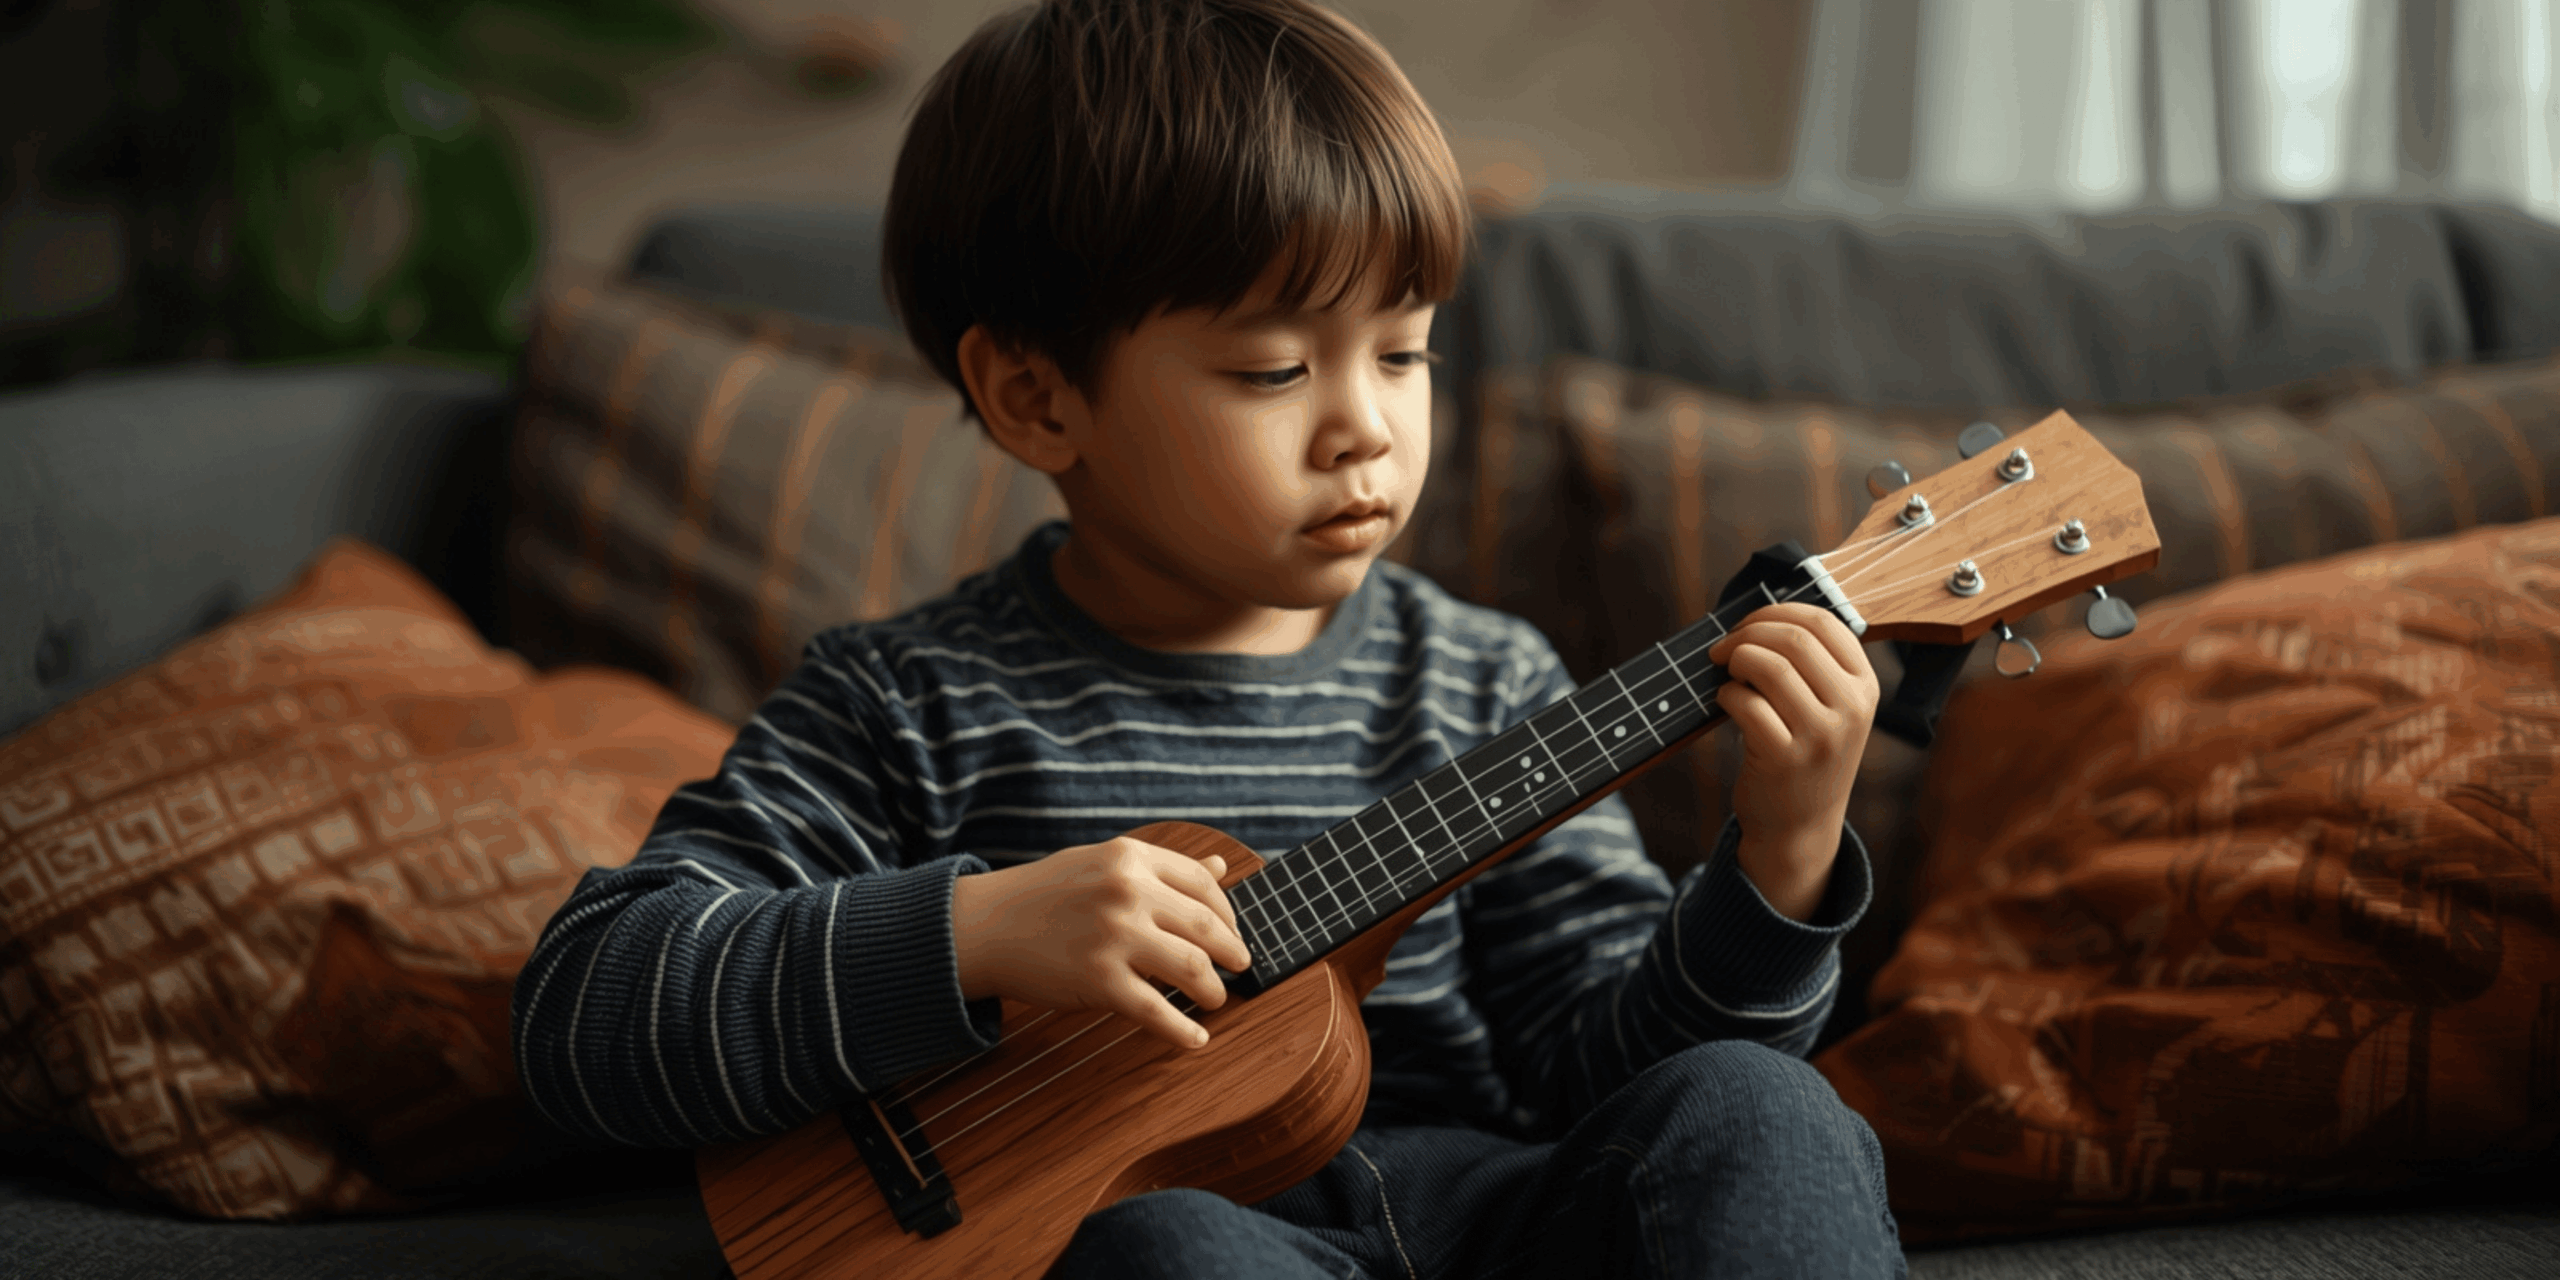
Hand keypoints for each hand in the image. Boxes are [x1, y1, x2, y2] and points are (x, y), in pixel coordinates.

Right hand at [949, 837, 1250, 1048]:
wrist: (983, 926)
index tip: (1231, 933)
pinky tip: (1195, 1038)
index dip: (1229, 914)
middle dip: (1232, 953)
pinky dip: (1184, 1030)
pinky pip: (1158, 1013)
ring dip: (1214, 991)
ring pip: (1193, 969)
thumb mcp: (1103, 864)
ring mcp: (1114, 937)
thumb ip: (1162, 869)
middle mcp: (1127, 892)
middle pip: (1207, 927)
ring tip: (1215, 999)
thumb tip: (1223, 868)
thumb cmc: (1044, 895)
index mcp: (1130, 858)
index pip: (1205, 884)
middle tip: (1238, 968)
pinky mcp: (1099, 982)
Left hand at [1704, 601, 1879, 920]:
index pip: (1824, 623)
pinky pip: (1746, 703)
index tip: (1748, 624)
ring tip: (1725, 672)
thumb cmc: (1804, 752)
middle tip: (1723, 648)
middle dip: (1747, 633)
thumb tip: (1759, 615)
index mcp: (1865, 687)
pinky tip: (1726, 703)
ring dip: (1735, 660)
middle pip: (1793, 639)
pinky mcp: (1785, 759)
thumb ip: (1810, 664)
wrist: (1800, 824)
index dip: (1776, 612)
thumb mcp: (1829, 708)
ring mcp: (1821, 736)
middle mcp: (1851, 709)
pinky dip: (1727, 694)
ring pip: (1770, 666)